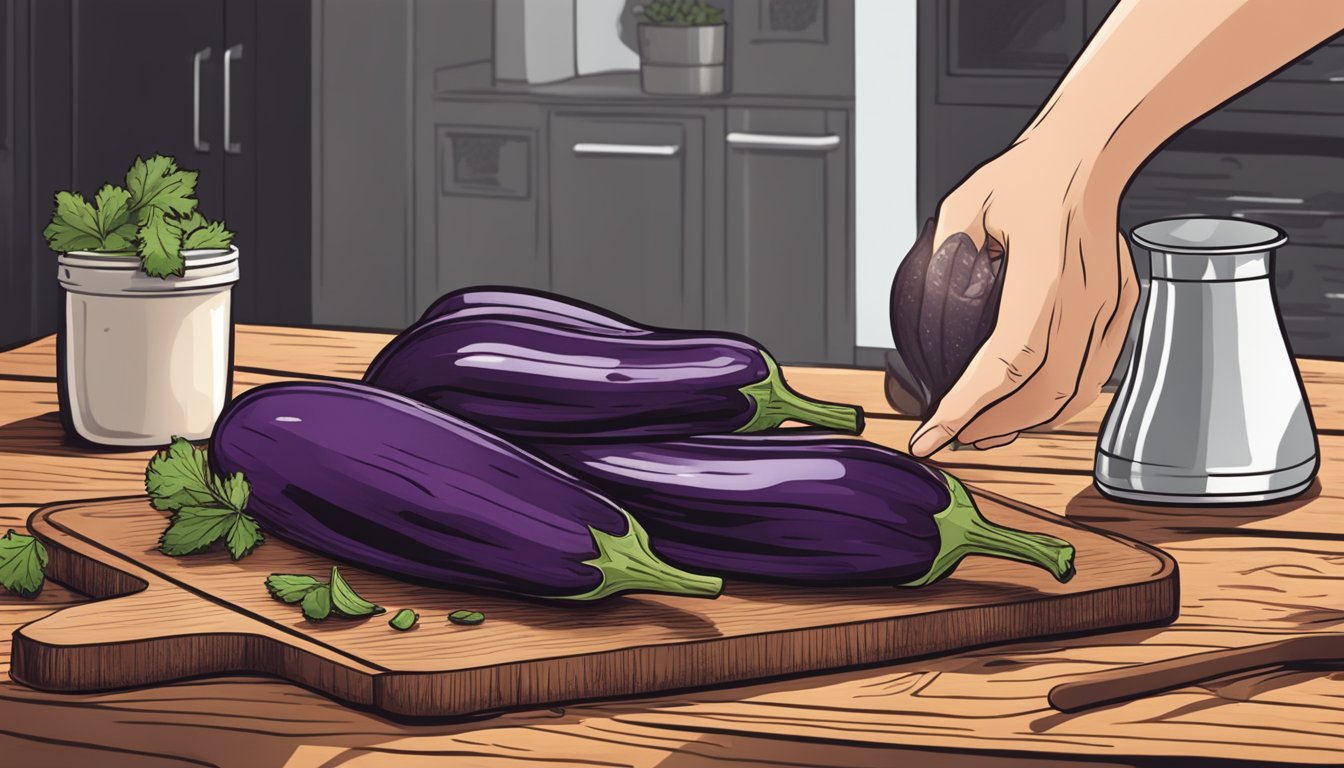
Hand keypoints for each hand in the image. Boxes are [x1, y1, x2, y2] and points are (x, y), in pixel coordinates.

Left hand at [908, 137, 1139, 456]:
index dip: (965, 409)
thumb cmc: (1032, 172)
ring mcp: (1111, 307)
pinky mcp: (1122, 307)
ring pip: (1076, 392)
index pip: (1005, 366)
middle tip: (952, 438)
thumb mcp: (964, 204)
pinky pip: (1096, 372)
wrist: (1092, 150)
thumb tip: (914, 298)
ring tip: (984, 432)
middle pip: (1044, 394)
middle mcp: (1086, 301)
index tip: (930, 435)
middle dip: (994, 428)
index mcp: (1046, 280)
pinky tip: (1027, 404)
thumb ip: (938, 254)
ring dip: (1028, 422)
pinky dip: (1059, 400)